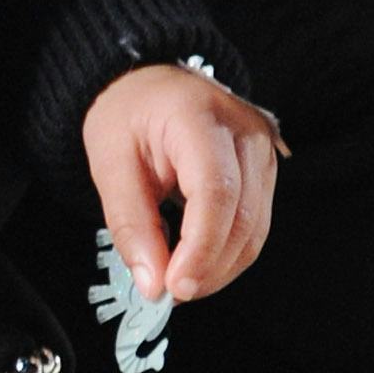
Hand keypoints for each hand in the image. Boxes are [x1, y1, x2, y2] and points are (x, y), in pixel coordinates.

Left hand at [82, 64, 280, 302]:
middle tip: (167, 290)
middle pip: (242, 218)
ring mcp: (262, 148)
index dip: (200, 248)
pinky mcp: (264, 167)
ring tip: (178, 278)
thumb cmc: (127, 112)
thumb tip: (152, 283)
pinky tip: (196, 259)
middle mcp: (243, 130)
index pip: (215, 192)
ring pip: (256, 229)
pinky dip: (227, 251)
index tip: (175, 285)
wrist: (146, 82)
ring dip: (219, 266)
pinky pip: (256, 223)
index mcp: (198, 116)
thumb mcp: (109, 162)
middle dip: (207, 266)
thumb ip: (130, 223)